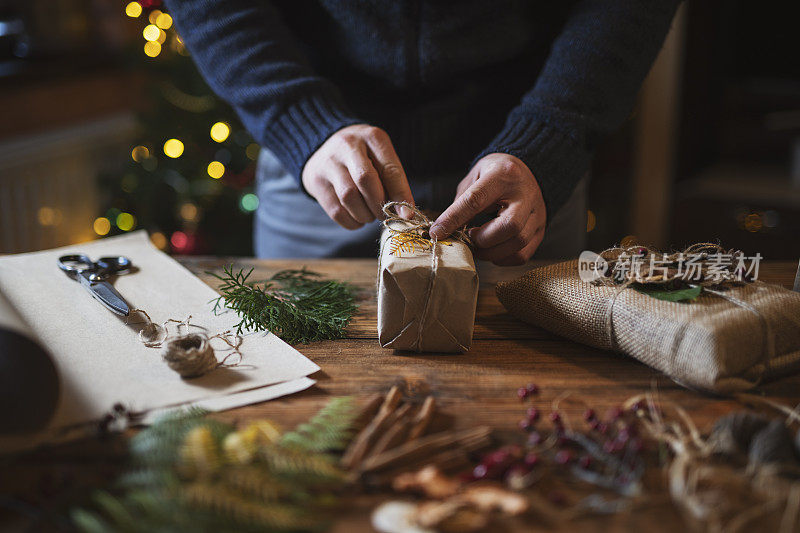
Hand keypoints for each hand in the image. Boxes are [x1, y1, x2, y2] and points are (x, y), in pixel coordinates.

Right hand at [302, 124, 414, 228]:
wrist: (325, 146)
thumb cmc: (363, 156)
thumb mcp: (381, 158)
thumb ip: (393, 181)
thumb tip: (405, 214)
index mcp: (372, 137)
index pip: (390, 169)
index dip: (401, 195)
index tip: (407, 215)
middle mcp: (347, 145)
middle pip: (366, 181)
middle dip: (379, 205)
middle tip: (384, 214)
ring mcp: (328, 163)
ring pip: (349, 197)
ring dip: (365, 215)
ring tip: (369, 215)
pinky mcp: (316, 181)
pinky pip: (336, 210)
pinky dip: (351, 221)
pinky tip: (357, 218)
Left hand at [430, 153, 546, 265]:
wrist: (527, 169)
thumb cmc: (495, 174)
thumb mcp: (475, 177)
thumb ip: (461, 202)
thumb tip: (444, 230)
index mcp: (504, 175)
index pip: (476, 200)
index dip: (453, 219)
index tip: (436, 232)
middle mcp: (525, 195)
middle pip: (509, 226)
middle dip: (483, 240)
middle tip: (469, 237)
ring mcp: (537, 214)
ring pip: (518, 243)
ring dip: (491, 252)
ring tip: (478, 244)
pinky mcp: (541, 229)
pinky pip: (523, 254)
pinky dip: (502, 258)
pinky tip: (492, 250)